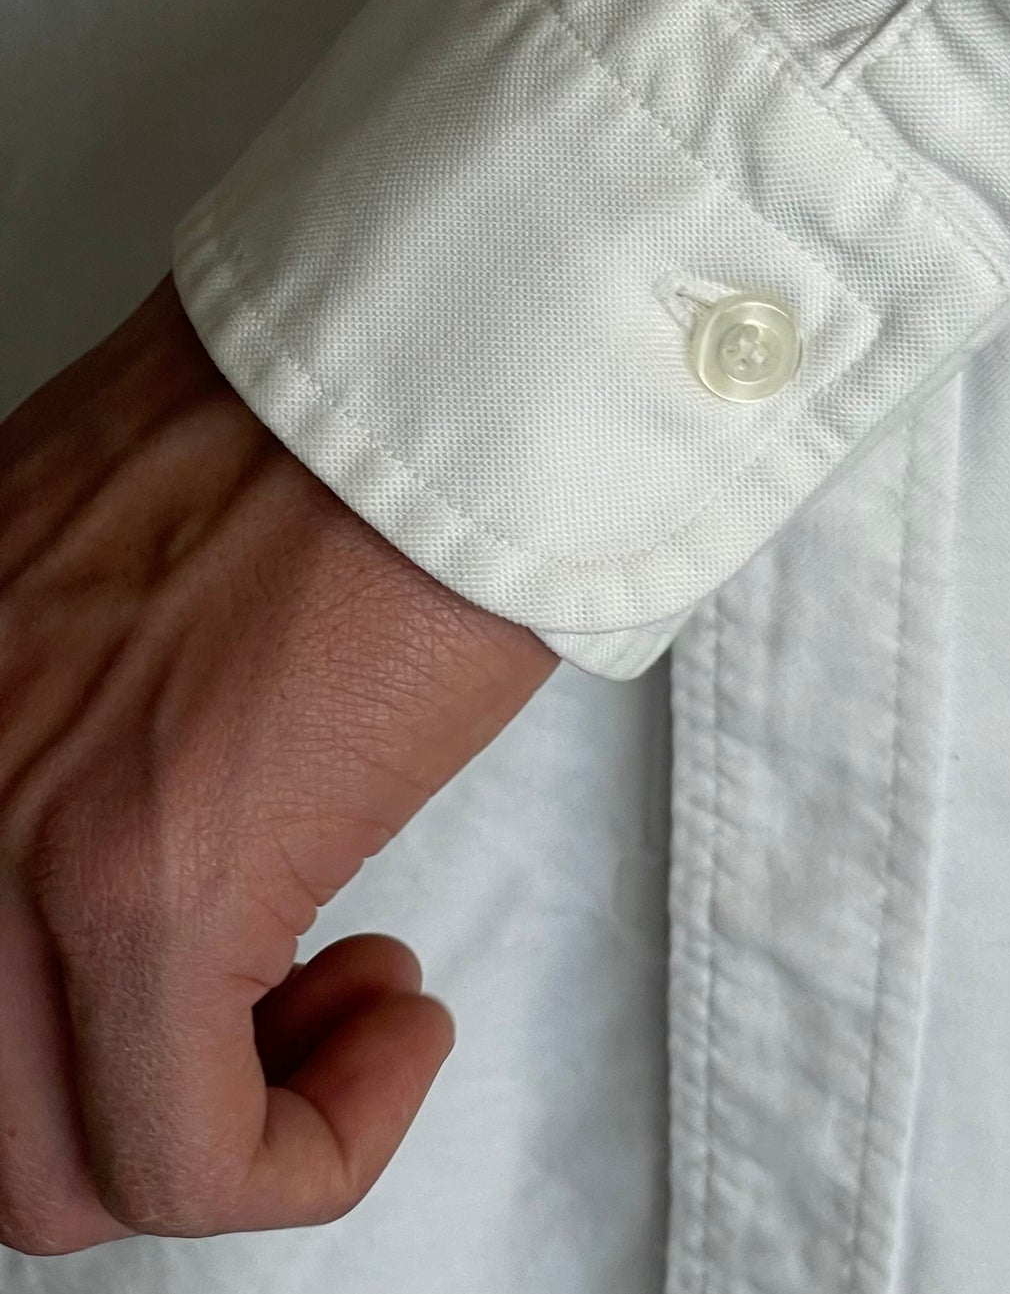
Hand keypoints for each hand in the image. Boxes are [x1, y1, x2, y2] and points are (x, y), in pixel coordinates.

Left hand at [0, 280, 556, 1251]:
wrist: (443, 357)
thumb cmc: (343, 437)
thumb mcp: (121, 586)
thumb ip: (68, 734)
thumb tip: (134, 838)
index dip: (75, 1051)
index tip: (232, 979)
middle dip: (155, 1114)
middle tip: (288, 1011)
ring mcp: (10, 843)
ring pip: (59, 1174)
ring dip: (232, 1135)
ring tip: (351, 1002)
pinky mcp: (140, 875)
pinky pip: (195, 1157)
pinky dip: (317, 1144)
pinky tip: (400, 1006)